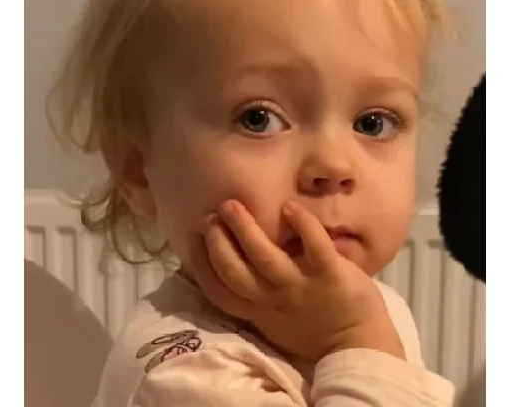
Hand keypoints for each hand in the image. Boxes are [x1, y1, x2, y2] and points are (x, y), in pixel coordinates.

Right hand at [189, 200, 404, 362]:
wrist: (358, 346)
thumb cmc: (314, 330)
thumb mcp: (275, 320)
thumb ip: (257, 296)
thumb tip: (240, 262)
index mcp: (258, 310)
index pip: (219, 290)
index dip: (202, 264)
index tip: (194, 239)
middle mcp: (272, 298)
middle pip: (233, 270)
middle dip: (217, 242)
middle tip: (211, 215)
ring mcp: (299, 286)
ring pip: (264, 256)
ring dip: (245, 229)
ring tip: (232, 205)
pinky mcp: (329, 274)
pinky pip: (314, 246)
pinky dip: (302, 224)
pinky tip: (290, 206)